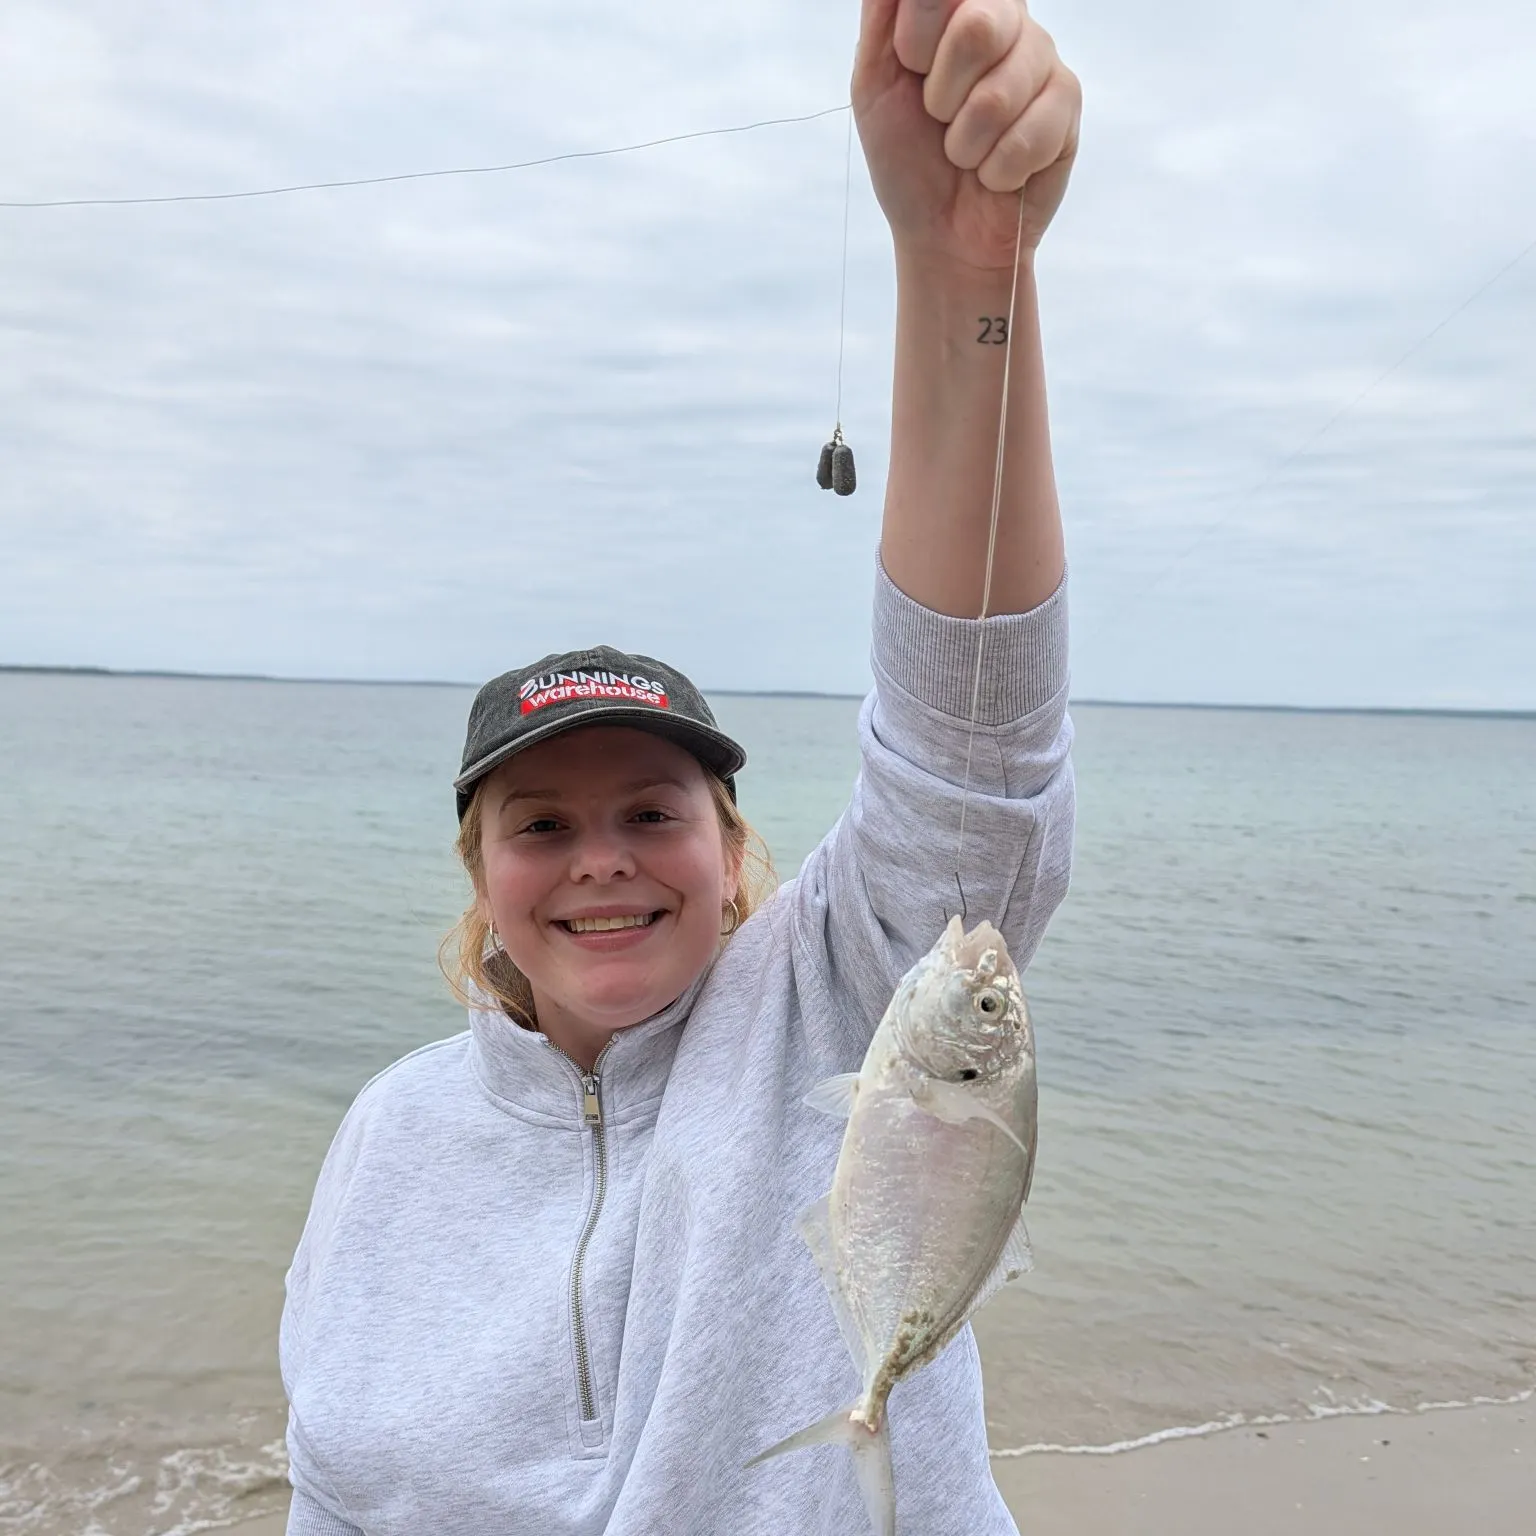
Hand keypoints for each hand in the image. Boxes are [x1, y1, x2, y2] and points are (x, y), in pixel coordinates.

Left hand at [852, 0, 1080, 272]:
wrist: (943, 233)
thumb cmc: (908, 157)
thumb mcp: (874, 83)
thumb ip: (885, 15)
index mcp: (957, 5)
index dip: (916, 41)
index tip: (911, 70)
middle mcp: (1006, 20)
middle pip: (980, 26)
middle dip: (942, 95)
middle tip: (939, 117)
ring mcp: (1042, 59)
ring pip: (1000, 94)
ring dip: (966, 144)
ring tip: (966, 153)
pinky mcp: (1067, 103)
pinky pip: (1028, 135)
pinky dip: (996, 170)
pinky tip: (996, 172)